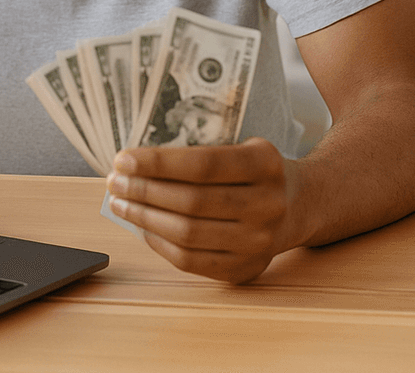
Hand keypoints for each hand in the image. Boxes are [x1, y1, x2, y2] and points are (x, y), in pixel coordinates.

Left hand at [105, 138, 296, 283]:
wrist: (299, 205)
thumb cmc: (255, 171)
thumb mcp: (242, 146)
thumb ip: (199, 152)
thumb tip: (136, 164)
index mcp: (265, 164)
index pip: (203, 164)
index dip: (158, 163)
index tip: (123, 159)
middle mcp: (267, 205)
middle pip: (191, 202)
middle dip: (143, 191)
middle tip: (115, 181)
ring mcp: (259, 242)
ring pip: (187, 234)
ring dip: (144, 217)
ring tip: (120, 203)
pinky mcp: (246, 268)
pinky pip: (191, 261)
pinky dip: (159, 243)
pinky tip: (143, 226)